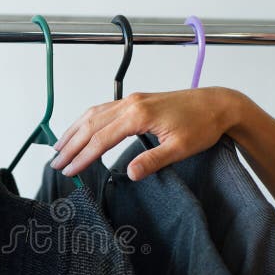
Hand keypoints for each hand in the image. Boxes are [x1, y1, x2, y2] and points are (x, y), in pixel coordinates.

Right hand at [50, 87, 244, 179]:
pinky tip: (80, 130)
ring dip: (74, 131)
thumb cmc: (203, 125)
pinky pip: (102, 109)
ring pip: (93, 114)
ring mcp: (132, 100)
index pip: (102, 139)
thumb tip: (128, 174)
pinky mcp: (136, 101)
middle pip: (90, 125)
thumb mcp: (181, 148)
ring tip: (59, 148)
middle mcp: (131, 104)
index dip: (83, 157)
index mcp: (139, 115)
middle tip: (55, 164)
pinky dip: (86, 121)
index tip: (69, 171)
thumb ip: (153, 160)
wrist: (218, 104)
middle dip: (71, 145)